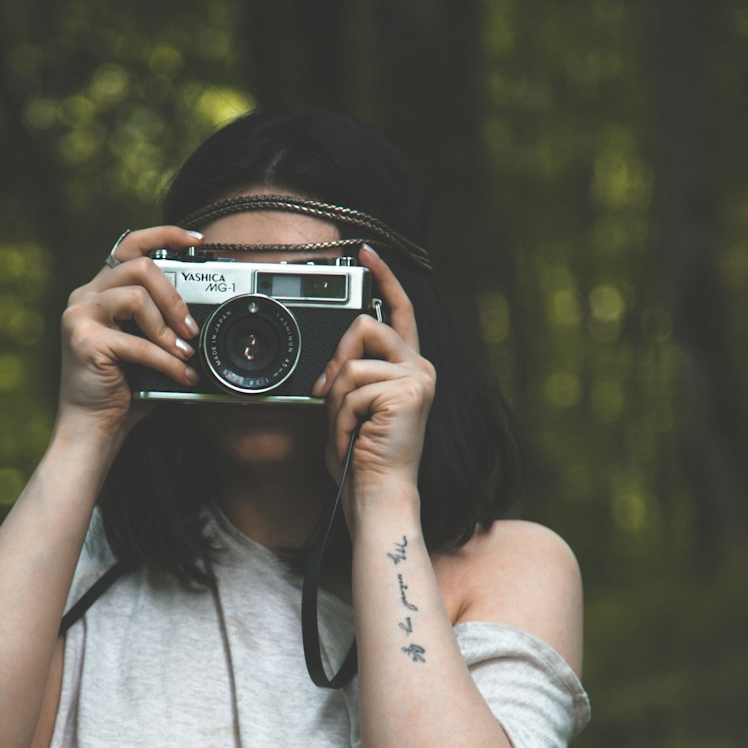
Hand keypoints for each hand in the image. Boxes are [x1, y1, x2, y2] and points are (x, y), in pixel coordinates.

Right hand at [55, 225, 203, 449]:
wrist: (91, 429)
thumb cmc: (121, 391)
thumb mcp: (144, 348)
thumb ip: (159, 323)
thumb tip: (200, 316)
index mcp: (99, 292)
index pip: (130, 247)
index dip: (164, 236)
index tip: (196, 242)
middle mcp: (84, 297)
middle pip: (138, 267)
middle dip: (174, 297)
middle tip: (190, 329)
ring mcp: (79, 317)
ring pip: (136, 296)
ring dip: (168, 327)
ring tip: (184, 353)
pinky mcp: (84, 342)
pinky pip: (138, 342)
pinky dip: (166, 361)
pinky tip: (182, 376)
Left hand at [312, 245, 434, 518]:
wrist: (378, 494)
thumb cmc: (363, 460)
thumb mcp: (350, 408)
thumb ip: (349, 376)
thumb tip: (334, 360)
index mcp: (409, 369)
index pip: (399, 312)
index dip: (383, 278)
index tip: (365, 253)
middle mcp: (420, 368)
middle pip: (365, 325)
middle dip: (336, 359)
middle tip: (327, 395)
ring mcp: (417, 378)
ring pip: (352, 363)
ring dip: (337, 403)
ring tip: (348, 432)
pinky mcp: (407, 390)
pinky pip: (353, 387)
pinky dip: (341, 418)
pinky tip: (353, 439)